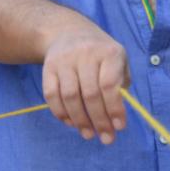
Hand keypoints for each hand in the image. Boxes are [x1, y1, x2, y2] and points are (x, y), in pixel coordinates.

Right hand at [40, 25, 129, 143]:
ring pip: (70, 96)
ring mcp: (64, 60)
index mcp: (108, 52)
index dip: (114, 108)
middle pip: (90, 94)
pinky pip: (51, 94)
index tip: (120, 127)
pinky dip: (60, 112)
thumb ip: (121, 86)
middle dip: (99, 120)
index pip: (110, 84)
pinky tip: (71, 123)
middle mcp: (85, 54)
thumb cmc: (100, 54)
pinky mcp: (48, 67)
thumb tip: (116, 118)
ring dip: (80, 120)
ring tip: (89, 134)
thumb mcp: (119, 61)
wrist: (69, 32)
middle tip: (106, 138)